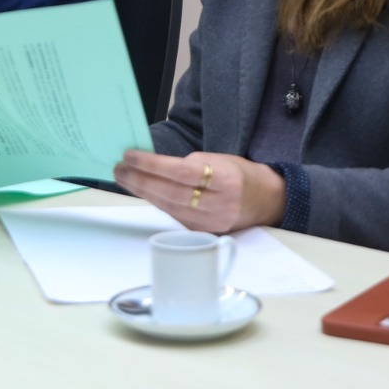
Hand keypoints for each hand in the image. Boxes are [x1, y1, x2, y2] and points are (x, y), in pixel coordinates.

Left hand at [113, 150, 286, 233]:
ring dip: (143, 192)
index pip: (182, 173)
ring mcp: (212, 223)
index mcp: (226, 181)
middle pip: (171, 193)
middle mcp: (220, 205)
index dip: (153, 165)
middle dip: (140, 180)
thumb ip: (191, 164)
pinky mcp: (204, 233)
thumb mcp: (222, 160)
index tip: (130, 156)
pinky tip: (143, 191)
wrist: (268, 202)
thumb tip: (154, 165)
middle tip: (119, 168)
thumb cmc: (242, 175)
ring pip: (169, 207)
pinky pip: (174, 216)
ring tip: (124, 177)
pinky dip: (157, 202)